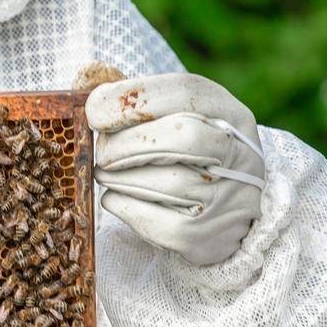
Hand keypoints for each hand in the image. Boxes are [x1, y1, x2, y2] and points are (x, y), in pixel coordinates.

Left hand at [86, 72, 265, 265]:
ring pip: (164, 183)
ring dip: (118, 177)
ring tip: (107, 173)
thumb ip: (135, 99)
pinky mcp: (208, 235)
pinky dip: (124, 206)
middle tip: (102, 152)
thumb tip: (86, 91)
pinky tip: (117, 196)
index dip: (130, 100)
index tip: (95, 113)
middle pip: (179, 138)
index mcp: (228, 111)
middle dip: (123, 144)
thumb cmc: (184, 149)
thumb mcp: (174, 113)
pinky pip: (156, 221)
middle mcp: (239, 153)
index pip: (183, 93)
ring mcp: (229, 197)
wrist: (225, 206)